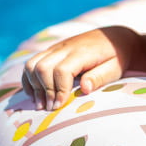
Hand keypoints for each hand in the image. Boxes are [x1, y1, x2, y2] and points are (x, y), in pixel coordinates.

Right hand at [21, 26, 138, 110]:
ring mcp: (57, 48)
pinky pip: (32, 62)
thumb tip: (84, 89)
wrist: (114, 37)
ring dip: (33, 85)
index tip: (60, 106)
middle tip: (51, 108)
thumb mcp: (115, 68)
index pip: (62, 70)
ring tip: (42, 104)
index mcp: (82, 52)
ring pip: (32, 63)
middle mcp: (65, 47)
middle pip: (42, 67)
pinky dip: (29, 79)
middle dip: (44, 90)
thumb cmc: (116, 56)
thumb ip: (100, 77)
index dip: (58, 90)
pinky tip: (36, 94)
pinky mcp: (52, 51)